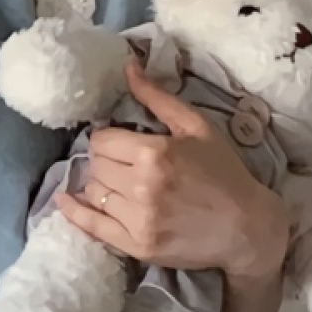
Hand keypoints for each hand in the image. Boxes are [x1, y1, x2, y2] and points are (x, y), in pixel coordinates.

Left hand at [56, 60, 289, 280]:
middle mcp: (142, 187)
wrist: (247, 227)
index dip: (107, 139)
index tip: (119, 143)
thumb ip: (157, 98)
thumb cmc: (224, 173)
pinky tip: (63, 200)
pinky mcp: (136, 245)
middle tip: (122, 164)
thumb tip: (128, 67)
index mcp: (154, 154)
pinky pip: (91, 226)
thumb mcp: (196, 128)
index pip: (101, 141)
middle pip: (95, 166)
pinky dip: (73, 211)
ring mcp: (138, 219)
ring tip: (118, 183)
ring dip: (99, 184)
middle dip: (104, 161)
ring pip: (93, 191)